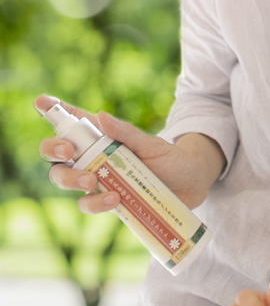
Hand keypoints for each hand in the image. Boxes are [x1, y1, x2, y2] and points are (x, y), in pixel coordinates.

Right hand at [36, 95, 223, 212]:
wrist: (192, 186)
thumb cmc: (172, 159)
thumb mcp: (153, 144)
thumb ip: (127, 133)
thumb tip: (101, 116)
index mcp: (103, 136)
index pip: (73, 121)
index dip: (53, 110)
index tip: (41, 101)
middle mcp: (94, 158)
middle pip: (56, 154)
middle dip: (52, 150)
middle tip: (67, 152)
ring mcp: (99, 180)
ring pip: (65, 180)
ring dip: (72, 180)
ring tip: (92, 181)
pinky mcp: (109, 201)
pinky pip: (89, 204)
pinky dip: (96, 203)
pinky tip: (114, 199)